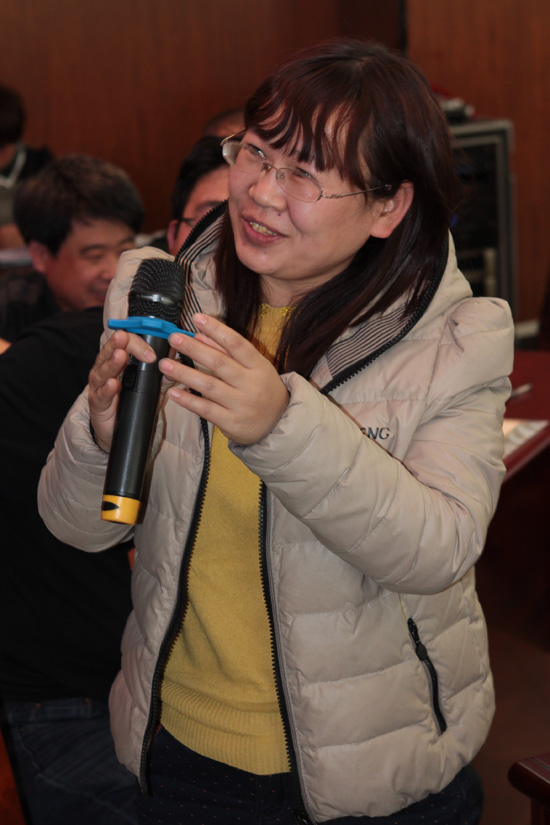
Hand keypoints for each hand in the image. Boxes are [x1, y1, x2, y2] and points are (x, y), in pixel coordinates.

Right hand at [88, 329, 156, 450]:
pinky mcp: (97, 402)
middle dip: (119, 344)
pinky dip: (107, 388)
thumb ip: (163, 376)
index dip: (137, 342)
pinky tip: (113, 383)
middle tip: (125, 338)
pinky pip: (101, 394)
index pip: (125, 343)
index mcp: (118, 360)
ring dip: (113, 362)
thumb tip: (178, 363)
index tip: (151, 349)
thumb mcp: (151, 387)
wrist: (116, 429)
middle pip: (111, 351)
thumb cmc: (131, 402)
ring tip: (120, 356)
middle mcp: (106, 368)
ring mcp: (99, 384)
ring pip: (104, 370)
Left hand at [159, 314, 288, 444]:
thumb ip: (228, 351)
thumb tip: (200, 333)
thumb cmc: (262, 390)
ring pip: (209, 386)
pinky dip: (189, 401)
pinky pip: (206, 409)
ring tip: (165, 364)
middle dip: (194, 349)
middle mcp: (250, 384)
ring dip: (184, 374)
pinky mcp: (231, 422)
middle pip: (219, 363)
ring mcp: (240, 404)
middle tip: (174, 338)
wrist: (278, 424)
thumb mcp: (255, 367)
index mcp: (258, 365)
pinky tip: (173, 392)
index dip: (217, 330)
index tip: (197, 318)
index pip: (237, 344)